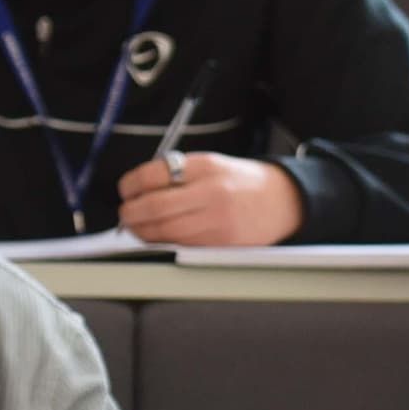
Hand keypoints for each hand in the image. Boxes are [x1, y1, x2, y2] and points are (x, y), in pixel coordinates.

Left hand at [113, 151, 304, 248]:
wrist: (283, 201)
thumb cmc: (243, 182)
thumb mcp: (212, 164)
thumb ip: (179, 173)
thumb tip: (139, 189)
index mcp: (206, 167)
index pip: (153, 174)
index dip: (130, 185)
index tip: (125, 189)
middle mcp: (210, 193)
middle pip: (153, 206)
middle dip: (130, 213)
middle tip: (125, 212)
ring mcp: (216, 220)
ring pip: (163, 231)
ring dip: (141, 232)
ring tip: (136, 227)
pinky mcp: (220, 243)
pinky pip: (179, 245)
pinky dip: (161, 242)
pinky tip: (157, 237)